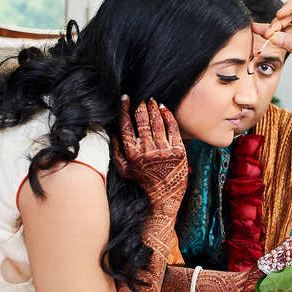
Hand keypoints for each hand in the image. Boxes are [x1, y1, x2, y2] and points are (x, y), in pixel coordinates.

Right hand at [112, 96, 187, 213]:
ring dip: (153, 108)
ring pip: (157, 123)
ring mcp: (164, 150)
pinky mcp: (179, 151)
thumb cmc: (142, 181)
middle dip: (140, 106)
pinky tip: (164, 108)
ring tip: (151, 100)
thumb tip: (111, 130)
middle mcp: (147, 150)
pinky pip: (173, 129)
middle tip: (140, 97)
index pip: (125, 126)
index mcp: (132, 153)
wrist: (165, 195)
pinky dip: (168, 116)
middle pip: (141, 121)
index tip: (125, 99)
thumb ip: (116, 150)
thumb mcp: (124, 169)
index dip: (124, 110)